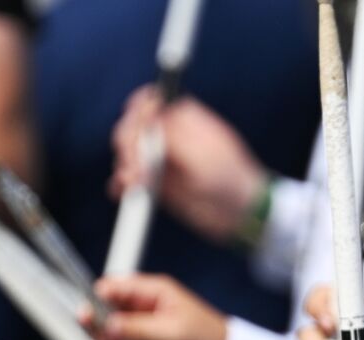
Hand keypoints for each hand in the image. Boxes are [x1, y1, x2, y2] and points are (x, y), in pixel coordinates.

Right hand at [92, 274, 228, 339]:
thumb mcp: (174, 333)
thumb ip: (139, 329)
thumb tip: (108, 327)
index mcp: (150, 294)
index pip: (111, 290)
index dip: (96, 303)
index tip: (90, 318)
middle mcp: (138, 313)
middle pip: (101, 318)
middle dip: (105, 336)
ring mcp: (136, 336)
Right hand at [110, 87, 268, 243]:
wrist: (240, 215)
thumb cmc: (230, 179)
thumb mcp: (202, 154)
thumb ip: (174, 133)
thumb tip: (150, 110)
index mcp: (184, 117)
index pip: (149, 101)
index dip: (138, 113)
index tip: (137, 133)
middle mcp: (169, 134)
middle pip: (133, 126)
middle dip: (129, 145)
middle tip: (137, 168)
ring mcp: (161, 158)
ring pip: (128, 152)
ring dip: (125, 166)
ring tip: (134, 184)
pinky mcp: (156, 182)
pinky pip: (131, 177)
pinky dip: (123, 183)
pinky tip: (124, 191)